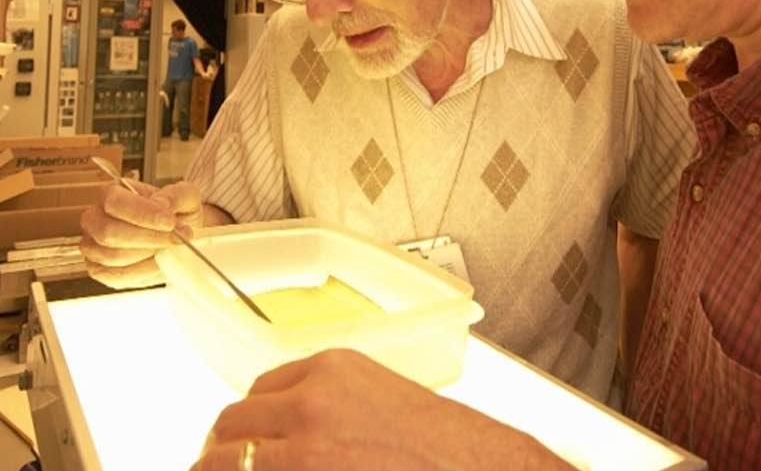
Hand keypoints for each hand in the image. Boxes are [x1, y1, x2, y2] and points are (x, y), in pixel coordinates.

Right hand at [80, 179, 202, 287]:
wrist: (180, 235)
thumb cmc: (177, 213)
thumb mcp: (186, 196)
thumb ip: (176, 195)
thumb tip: (161, 204)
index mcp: (112, 194)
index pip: (116, 203)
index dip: (143, 214)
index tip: (169, 222)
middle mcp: (96, 219)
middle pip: (110, 233)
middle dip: (149, 238)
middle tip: (176, 238)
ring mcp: (94, 247)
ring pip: (113, 256)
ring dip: (148, 254)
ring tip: (171, 248)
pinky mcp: (101, 271)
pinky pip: (117, 276)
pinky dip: (143, 271)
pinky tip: (160, 261)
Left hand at [190, 349, 573, 470]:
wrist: (471, 465)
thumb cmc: (439, 441)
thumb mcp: (378, 398)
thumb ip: (330, 403)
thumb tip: (291, 432)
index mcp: (331, 368)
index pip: (257, 391)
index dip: (245, 422)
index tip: (236, 440)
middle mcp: (310, 402)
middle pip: (232, 423)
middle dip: (220, 451)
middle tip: (219, 468)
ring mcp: (303, 449)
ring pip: (224, 461)